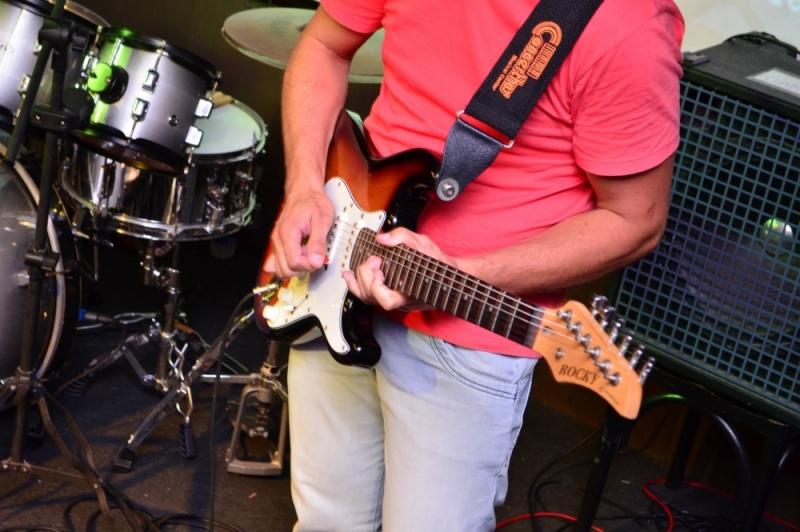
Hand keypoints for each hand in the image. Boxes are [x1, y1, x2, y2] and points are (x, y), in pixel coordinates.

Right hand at [263, 189, 333, 278]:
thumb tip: (316, 261)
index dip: (309, 265)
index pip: (294, 263)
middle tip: (314, 256)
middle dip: (302, 268)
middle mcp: (278, 239)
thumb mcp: (322, 220)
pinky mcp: (278, 244)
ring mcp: (276, 242)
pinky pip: (276, 263)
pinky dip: (288, 265)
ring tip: (307, 254)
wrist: (304, 192)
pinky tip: (298, 256)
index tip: (319, 258)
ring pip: (280, 269)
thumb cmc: (313, 203)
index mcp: (288, 233)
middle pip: (285, 269)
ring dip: (296, 267)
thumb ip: (318, 243)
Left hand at [342, 227, 459, 311]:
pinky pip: (372, 297)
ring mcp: (396, 301)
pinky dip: (359, 285)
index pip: (386, 300)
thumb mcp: (423, 243)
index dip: (375, 285)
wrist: (449, 275)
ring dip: (357, 283)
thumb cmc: (437, 262)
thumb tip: (382, 238)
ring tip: (354, 268)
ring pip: (370, 300)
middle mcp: (401, 301)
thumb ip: (402, 237)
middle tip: (373, 260)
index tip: (378, 264)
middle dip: (366, 276)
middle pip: (373, 298)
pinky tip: (351, 275)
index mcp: (410, 292)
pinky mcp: (393, 297)